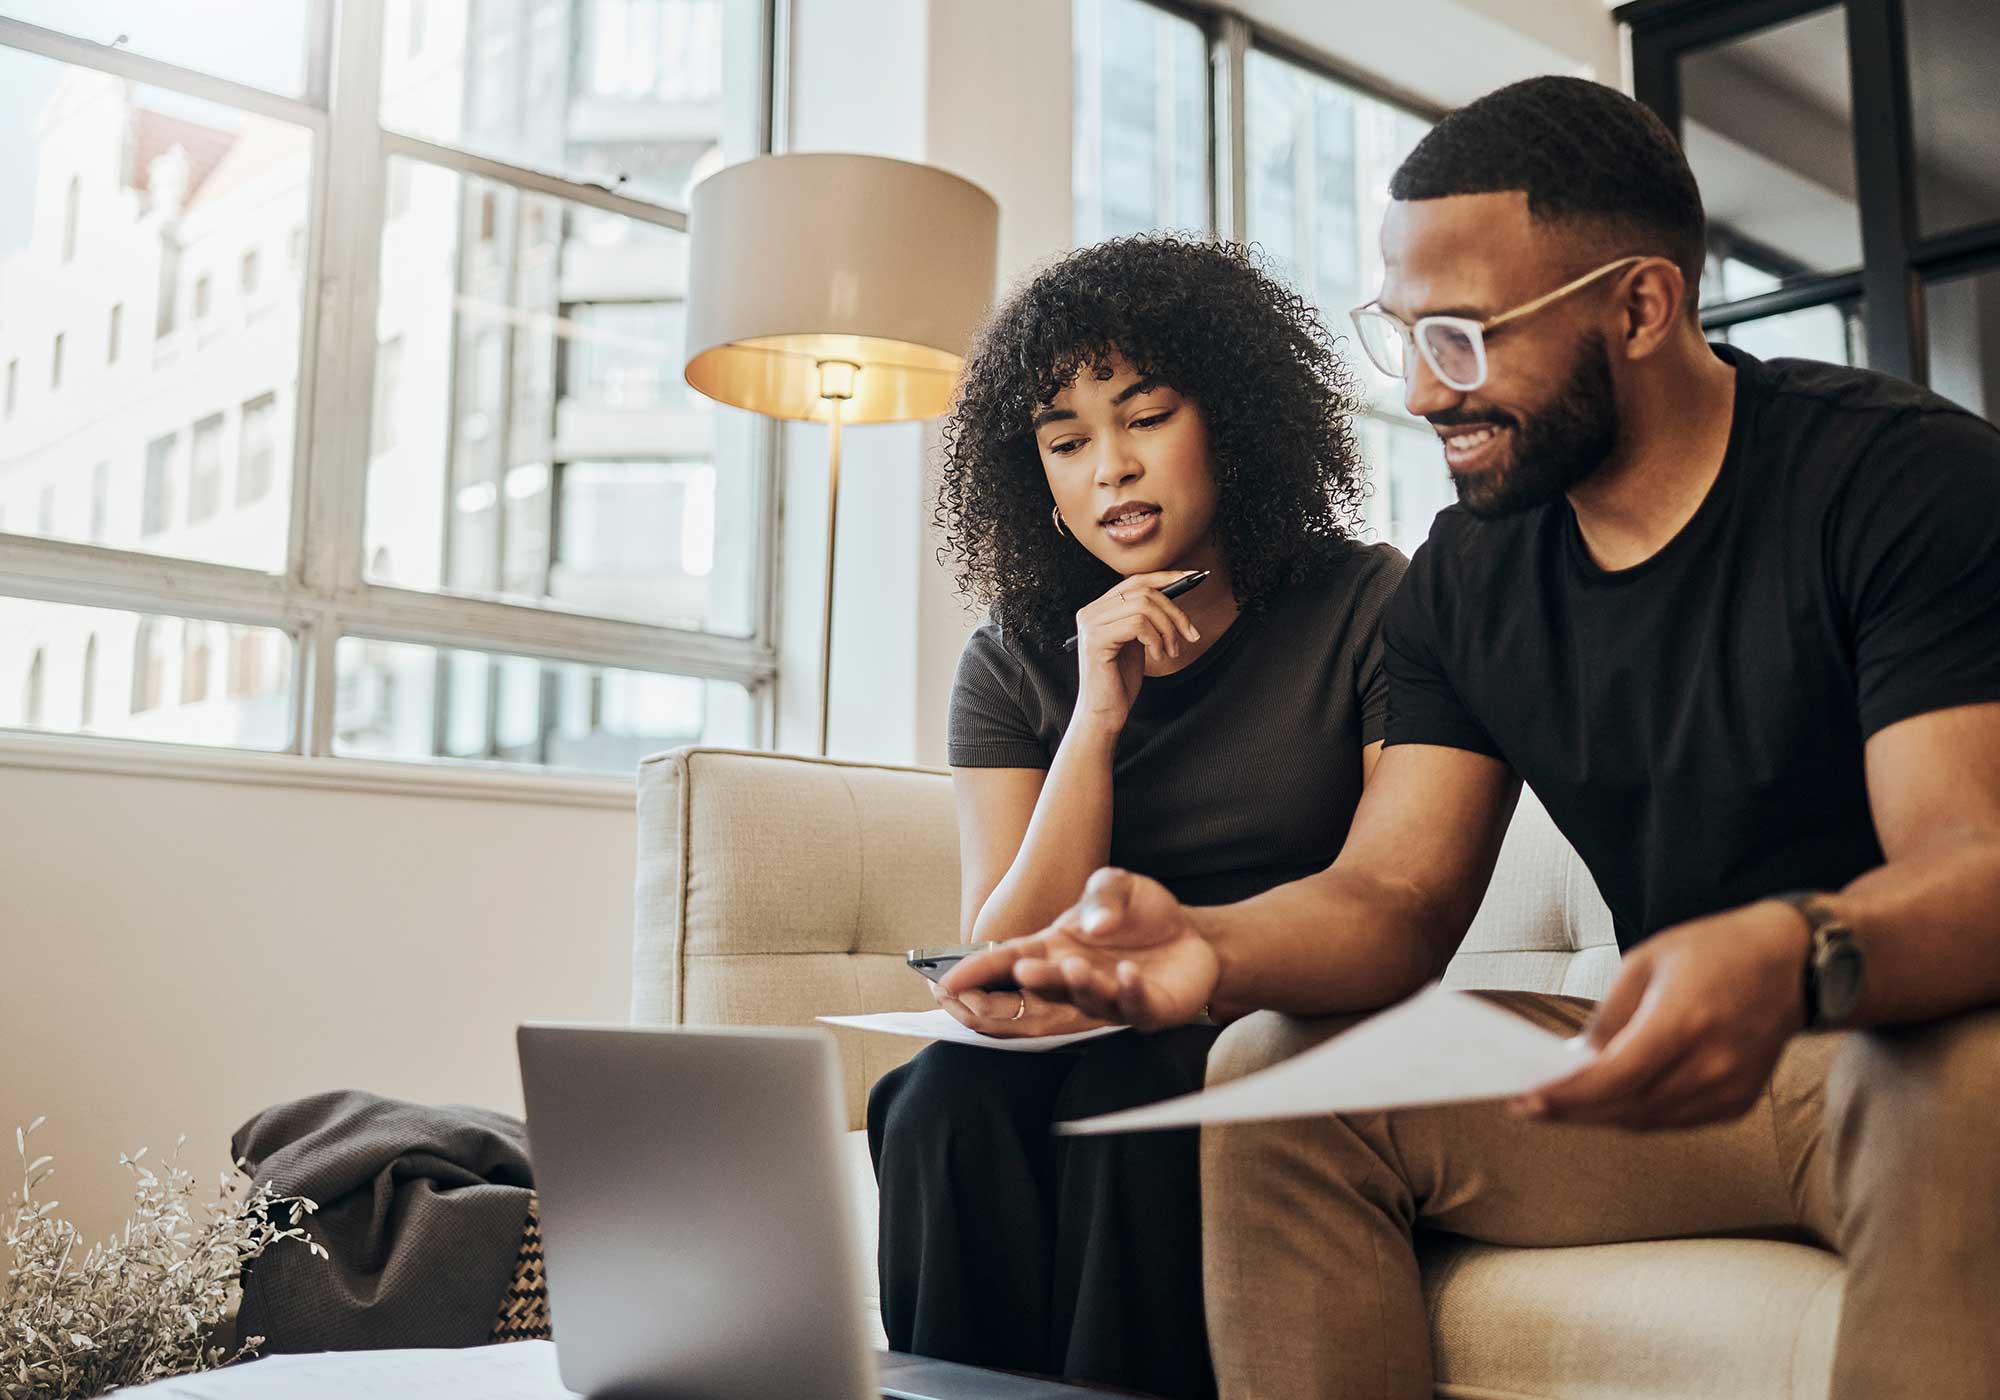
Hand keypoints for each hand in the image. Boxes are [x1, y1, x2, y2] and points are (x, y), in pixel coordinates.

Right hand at [942, 868, 1219, 1030]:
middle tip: (1009, 979)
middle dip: (1014, 994)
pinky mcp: (1144, 1011)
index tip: (945, 983)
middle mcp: (1073, 980)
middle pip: (1032, 995)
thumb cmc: (1142, 914)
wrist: (1193, 936)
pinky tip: (1128, 972)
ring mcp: (1107, 999)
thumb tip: (1092, 925)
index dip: (975, 973)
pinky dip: (1127, 991)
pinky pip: (1131, 1006)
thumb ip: (1101, 895)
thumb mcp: (1116, 885)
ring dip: (1073, 987)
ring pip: (1080, 1002)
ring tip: (1072, 966)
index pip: (1006, 962)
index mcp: (1053, 950)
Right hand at [1073, 572, 1203, 732]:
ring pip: (1144, 606)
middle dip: (1175, 612)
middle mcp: (1090, 612)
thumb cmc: (1120, 681)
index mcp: (1099, 609)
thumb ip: (1146, 617)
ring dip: (1168, 629)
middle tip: (1190, 635)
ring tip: (1171, 651)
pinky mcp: (1096, 640)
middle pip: (1144, 591)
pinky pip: (1138, 624)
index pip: (1135, 580)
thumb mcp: (1137, 641)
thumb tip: (1174, 593)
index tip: (1193, 578)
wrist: (1103, 714)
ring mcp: (1090, 624)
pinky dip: (1156, 640)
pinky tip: (1157, 657)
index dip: (1166, 577)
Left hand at [1513, 899, 1811, 1130]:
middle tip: (1528, 1108)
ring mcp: (1729, 1089)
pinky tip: (1607, 1104)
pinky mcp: (1738, 1102)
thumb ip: (1609, 1017)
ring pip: (1647, 1121)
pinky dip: (1636, 1115)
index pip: (1614, 1078)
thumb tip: (1575, 1061)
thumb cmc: (1714, 951)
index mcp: (1683, 1022)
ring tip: (1558, 1106)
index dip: (1566, 1096)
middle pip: (1626, 1108)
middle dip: (1571, 1112)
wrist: (1794, 965)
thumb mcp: (1646, 963)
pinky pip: (1673, 1121)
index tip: (1525, 1100)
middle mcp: (1710, 1064)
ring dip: (1599, 1117)